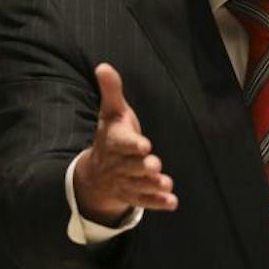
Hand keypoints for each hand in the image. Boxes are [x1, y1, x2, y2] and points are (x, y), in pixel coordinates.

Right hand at [73, 63, 177, 223]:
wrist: (96, 175)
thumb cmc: (111, 136)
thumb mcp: (111, 113)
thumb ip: (111, 91)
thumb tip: (103, 66)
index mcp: (114, 142)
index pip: (121, 143)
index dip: (132, 144)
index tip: (144, 145)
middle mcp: (119, 164)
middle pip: (130, 166)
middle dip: (142, 167)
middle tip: (154, 165)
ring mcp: (126, 182)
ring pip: (139, 185)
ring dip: (152, 186)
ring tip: (166, 184)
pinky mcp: (134, 196)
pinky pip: (145, 201)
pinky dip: (157, 203)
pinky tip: (172, 202)